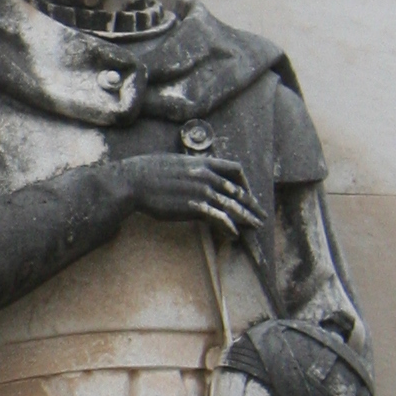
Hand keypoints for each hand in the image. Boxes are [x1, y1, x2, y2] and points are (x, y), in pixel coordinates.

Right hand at [118, 150, 265, 250]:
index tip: (247, 194)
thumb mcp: (173, 162)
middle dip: (252, 205)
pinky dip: (230, 227)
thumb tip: (191, 170)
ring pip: (233, 206)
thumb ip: (189, 167)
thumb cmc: (147, 171)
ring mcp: (203, 191)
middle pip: (238, 191)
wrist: (135, 181)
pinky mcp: (195, 206)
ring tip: (256, 226)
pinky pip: (220, 218)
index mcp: (203, 163)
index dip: (245, 183)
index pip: (235, 169)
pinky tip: (234, 234)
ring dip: (247, 218)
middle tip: (261, 215)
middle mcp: (207, 176)